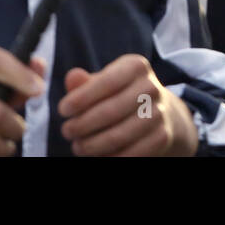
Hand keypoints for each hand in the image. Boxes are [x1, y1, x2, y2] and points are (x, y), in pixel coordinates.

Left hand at [58, 54, 198, 156]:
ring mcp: (159, 113)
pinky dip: (109, 158)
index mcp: (136, 67)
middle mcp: (151, 88)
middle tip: (67, 131)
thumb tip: (71, 78)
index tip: (63, 110)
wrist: (155, 110)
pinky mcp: (161, 137)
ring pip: (118, 136)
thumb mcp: (104, 81)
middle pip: (110, 111)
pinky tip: (97, 155)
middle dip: (82, 125)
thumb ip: (85, 82)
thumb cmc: (119, 93)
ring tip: (78, 146)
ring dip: (92, 145)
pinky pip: (130, 154)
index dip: (81, 98)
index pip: (106, 82)